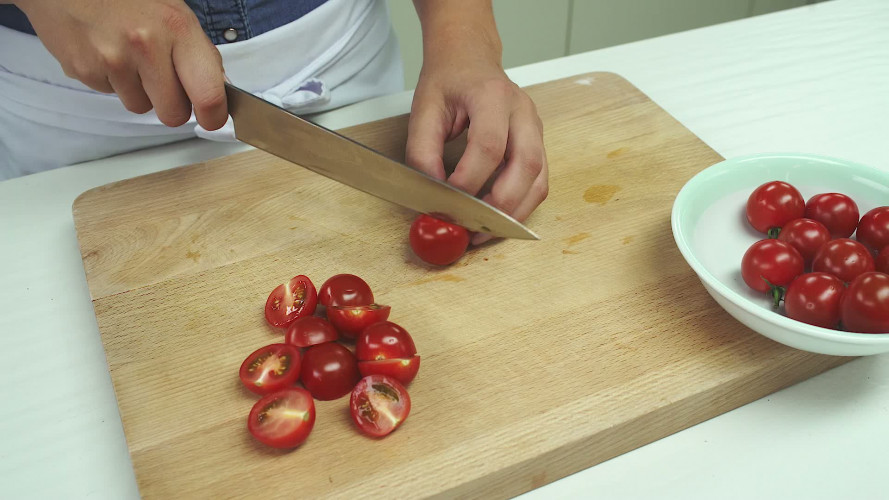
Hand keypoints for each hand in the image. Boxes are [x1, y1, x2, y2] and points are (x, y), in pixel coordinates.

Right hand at [15, 0, 226, 129]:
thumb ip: (199, 52)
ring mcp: (113, 59)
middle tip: (165, 82)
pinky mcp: (85, 69)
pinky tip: (106, 52)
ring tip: (128, 57)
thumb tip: (220, 87)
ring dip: (139, 91)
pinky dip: (112, 80)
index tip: (212, 118)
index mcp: (177, 28)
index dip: (214, 115)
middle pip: (173, 114)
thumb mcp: (174, 12)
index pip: (208, 93)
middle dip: (173, 106)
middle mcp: (146, 45)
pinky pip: (111, 94)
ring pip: (141, 107)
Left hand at [405, 4, 547, 244]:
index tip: (447, 203)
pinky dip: (521, 206)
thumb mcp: (424, 109)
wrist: (470, 57)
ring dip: (515, 212)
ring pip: (539, 178)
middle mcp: (522, 111)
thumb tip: (431, 193)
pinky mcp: (538, 144)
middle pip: (526, 164)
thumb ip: (422, 151)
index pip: (489, 145)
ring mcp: (535, 128)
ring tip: (484, 232)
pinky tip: (498, 219)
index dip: (469, 180)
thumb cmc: (449, 81)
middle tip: (472, 228)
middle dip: (500, 204)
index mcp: (493, 95)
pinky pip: (539, 182)